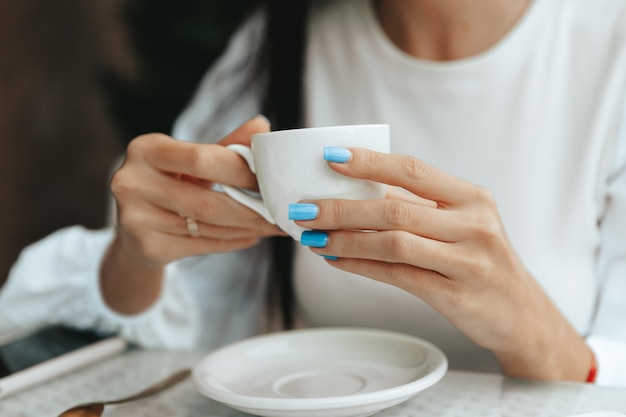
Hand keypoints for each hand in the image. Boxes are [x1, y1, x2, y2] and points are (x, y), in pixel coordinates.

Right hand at [101, 116, 284, 312]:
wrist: (134, 227)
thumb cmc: (170, 183)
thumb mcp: (192, 160)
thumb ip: (226, 145)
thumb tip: (262, 127)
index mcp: (146, 149)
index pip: (203, 160)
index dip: (241, 171)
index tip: (271, 180)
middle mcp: (133, 182)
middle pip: (207, 201)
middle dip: (251, 209)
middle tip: (281, 212)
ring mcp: (136, 219)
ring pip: (208, 227)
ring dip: (247, 227)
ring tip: (272, 225)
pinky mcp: (147, 247)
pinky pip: (202, 245)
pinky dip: (233, 242)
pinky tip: (251, 236)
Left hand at [294, 147, 590, 380]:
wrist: (520, 313)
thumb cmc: (482, 260)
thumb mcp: (463, 222)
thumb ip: (418, 205)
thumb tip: (359, 188)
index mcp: (472, 198)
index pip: (413, 170)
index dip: (369, 162)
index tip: (331, 157)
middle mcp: (473, 225)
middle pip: (395, 209)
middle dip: (341, 208)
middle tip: (305, 208)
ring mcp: (466, 262)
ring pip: (392, 243)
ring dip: (345, 239)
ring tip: (314, 237)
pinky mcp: (454, 295)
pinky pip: (396, 276)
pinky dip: (361, 266)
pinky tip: (337, 261)